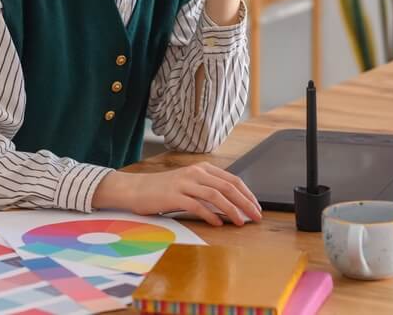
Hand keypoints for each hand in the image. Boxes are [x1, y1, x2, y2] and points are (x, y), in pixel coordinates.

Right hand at [91, 163, 261, 226]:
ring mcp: (184, 183)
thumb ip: (207, 189)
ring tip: (240, 222)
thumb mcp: (189, 183)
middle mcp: (195, 173)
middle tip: (255, 216)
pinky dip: (210, 215)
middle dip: (245, 202)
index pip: (232, 179)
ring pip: (215, 195)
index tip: (256, 207)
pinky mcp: (174, 196)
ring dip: (231, 210)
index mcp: (202, 168)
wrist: (136, 189)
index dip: (247, 193)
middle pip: (228, 187)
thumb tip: (231, 204)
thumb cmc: (163, 189)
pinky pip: (197, 205)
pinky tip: (218, 224)